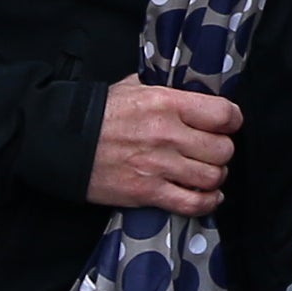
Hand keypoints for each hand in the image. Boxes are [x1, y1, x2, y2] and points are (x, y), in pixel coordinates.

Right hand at [86, 78, 238, 214]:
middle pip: (223, 149)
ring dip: (214, 176)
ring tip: (205, 172)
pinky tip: (207, 196)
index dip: (231, 120)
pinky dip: (207, 202)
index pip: (223, 114)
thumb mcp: (133, 87)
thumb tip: (191, 89)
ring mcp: (159, 166)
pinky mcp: (148, 192)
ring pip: (213, 177)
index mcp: (167, 103)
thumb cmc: (98, 113)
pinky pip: (193, 203)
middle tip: (210, 150)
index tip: (227, 124)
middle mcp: (168, 134)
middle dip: (221, 150)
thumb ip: (166, 89)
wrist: (60, 142)